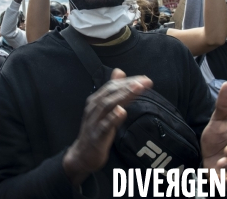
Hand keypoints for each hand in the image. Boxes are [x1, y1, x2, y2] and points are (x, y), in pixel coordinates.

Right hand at [63, 69, 152, 185]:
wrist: (82, 155)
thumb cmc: (95, 130)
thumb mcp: (104, 108)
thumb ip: (112, 91)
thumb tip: (119, 71)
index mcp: (96, 100)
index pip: (112, 86)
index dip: (128, 81)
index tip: (145, 79)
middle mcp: (94, 107)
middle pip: (110, 92)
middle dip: (128, 86)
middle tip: (144, 82)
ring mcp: (94, 121)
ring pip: (107, 105)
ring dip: (122, 96)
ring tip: (136, 89)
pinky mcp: (96, 135)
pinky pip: (104, 125)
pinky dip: (113, 117)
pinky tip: (121, 111)